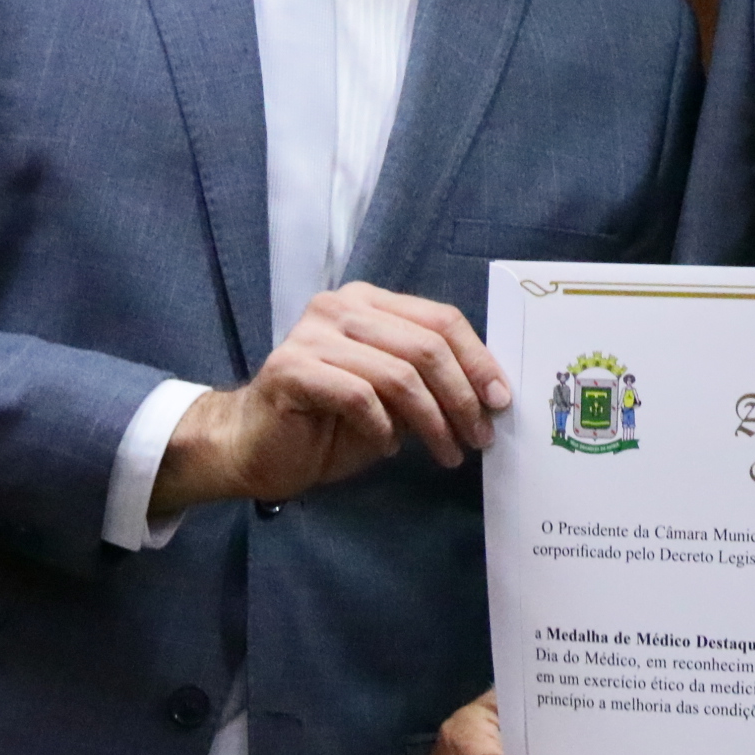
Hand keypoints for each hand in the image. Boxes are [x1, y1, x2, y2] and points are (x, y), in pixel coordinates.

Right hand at [152, 283, 510, 512]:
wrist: (254, 447)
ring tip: (446, 453)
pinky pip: (359, 396)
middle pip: (427, 346)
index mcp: (370, 302)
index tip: (501, 401)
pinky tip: (388, 448)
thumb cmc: (329, 423)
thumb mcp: (394, 397)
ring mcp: (311, 335)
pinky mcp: (290, 369)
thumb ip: (431, 382)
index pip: (442, 319)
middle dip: (462, 397)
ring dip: (432, 421)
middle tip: (478, 437)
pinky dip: (383, 427)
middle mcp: (340, 307)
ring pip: (398, 374)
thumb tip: (491, 394)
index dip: (479, 360)